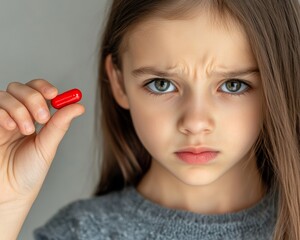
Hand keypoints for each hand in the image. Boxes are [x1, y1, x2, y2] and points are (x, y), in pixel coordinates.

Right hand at [0, 79, 84, 204]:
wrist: (10, 194)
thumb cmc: (29, 172)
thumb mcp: (48, 146)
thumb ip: (60, 124)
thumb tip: (79, 106)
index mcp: (33, 117)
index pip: (36, 90)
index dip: (44, 87)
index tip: (54, 94)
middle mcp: (16, 115)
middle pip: (20, 88)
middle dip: (33, 98)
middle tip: (42, 118)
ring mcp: (0, 120)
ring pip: (6, 96)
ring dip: (20, 110)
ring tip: (27, 130)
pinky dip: (3, 114)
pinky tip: (11, 128)